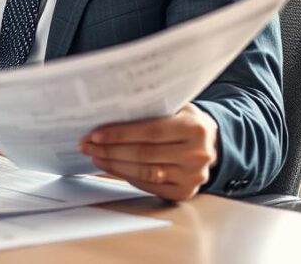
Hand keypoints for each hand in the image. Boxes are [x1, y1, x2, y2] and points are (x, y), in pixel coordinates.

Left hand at [78, 103, 219, 201]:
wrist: (213, 145)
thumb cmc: (186, 122)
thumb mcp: (176, 107)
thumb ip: (151, 108)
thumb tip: (111, 109)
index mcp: (194, 128)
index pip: (150, 132)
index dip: (120, 134)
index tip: (95, 134)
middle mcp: (197, 154)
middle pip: (143, 154)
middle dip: (110, 150)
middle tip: (87, 145)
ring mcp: (193, 176)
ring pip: (144, 172)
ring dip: (114, 165)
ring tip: (95, 156)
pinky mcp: (185, 192)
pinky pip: (150, 186)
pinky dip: (128, 176)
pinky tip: (112, 167)